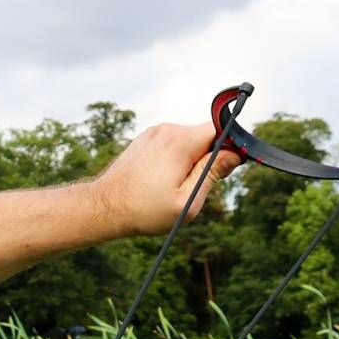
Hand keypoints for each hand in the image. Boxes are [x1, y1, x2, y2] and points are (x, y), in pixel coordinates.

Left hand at [89, 122, 245, 237]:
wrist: (104, 207)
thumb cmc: (145, 209)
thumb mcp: (187, 200)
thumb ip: (212, 174)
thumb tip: (234, 154)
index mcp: (180, 141)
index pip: (219, 128)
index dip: (229, 147)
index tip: (225, 169)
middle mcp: (167, 130)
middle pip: (204, 135)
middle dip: (208, 158)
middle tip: (194, 186)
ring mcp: (153, 133)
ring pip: (188, 141)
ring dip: (190, 161)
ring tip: (172, 186)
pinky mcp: (145, 140)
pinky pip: (172, 145)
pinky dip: (175, 160)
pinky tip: (161, 181)